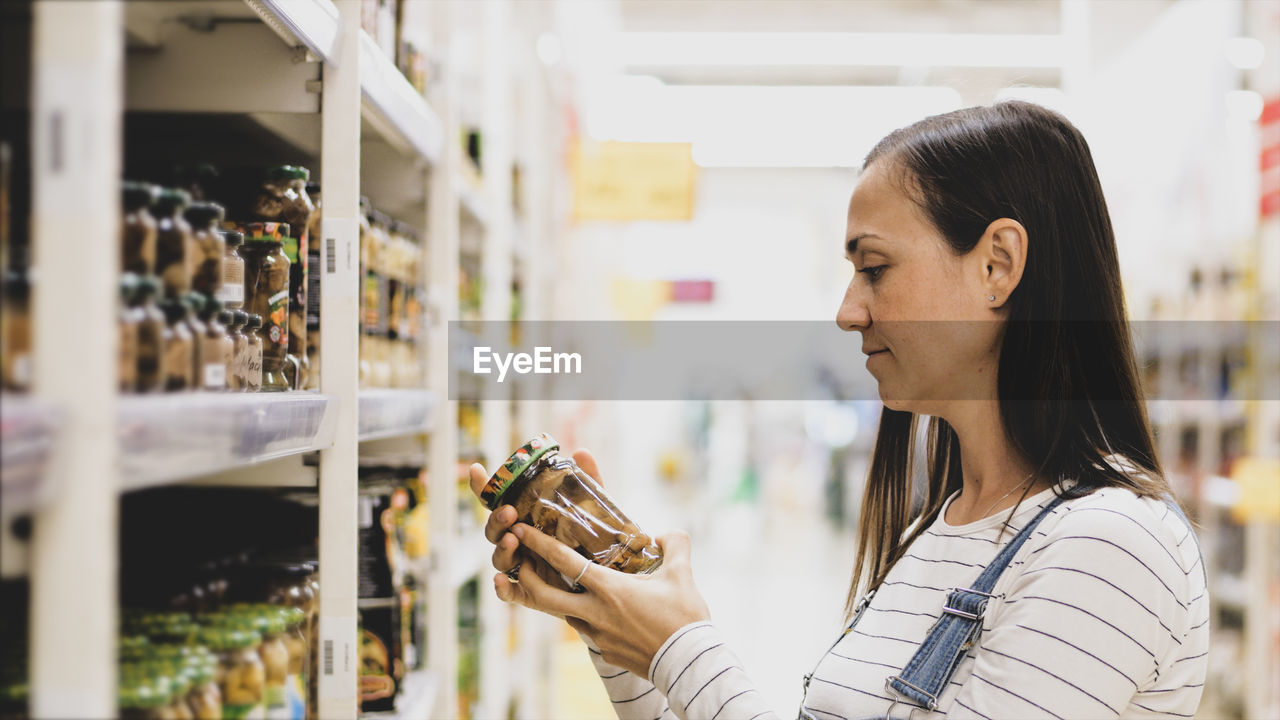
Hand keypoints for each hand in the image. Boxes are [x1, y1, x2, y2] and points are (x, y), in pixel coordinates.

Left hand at [468, 449, 711, 677]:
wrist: (689, 663)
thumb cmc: (685, 618)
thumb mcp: (682, 574)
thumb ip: (675, 545)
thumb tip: (665, 534)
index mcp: (609, 588)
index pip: (564, 561)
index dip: (539, 544)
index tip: (522, 530)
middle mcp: (595, 612)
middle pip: (544, 595)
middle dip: (525, 577)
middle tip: (518, 561)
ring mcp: (597, 635)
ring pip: (564, 613)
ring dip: (556, 598)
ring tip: (559, 583)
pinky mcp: (604, 651)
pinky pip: (586, 630)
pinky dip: (583, 617)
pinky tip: (596, 610)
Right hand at [469, 450, 598, 610]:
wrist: (607, 577)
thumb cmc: (593, 537)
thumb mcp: (592, 508)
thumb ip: (587, 481)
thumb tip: (581, 452)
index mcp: (526, 518)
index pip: (497, 501)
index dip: (482, 486)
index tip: (477, 469)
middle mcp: (518, 540)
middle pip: (493, 529)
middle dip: (496, 519)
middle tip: (509, 512)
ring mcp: (522, 565)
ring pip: (499, 558)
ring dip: (500, 548)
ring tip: (512, 540)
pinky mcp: (529, 591)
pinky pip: (509, 592)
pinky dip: (501, 588)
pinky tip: (500, 582)